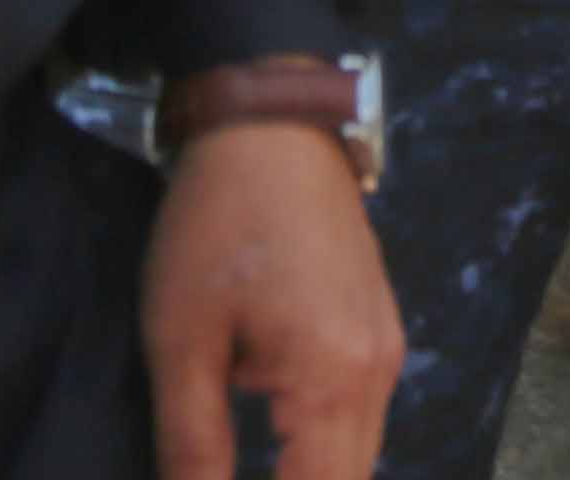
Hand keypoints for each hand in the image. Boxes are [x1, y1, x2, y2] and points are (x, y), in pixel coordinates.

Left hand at [144, 117, 402, 479]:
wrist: (272, 125)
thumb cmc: (216, 226)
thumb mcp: (182, 339)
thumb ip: (193, 443)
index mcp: (332, 377)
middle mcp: (377, 371)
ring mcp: (387, 347)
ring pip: (359, 457)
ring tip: (245, 473)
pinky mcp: (380, 328)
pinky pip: (361, 419)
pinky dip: (325, 454)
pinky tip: (280, 457)